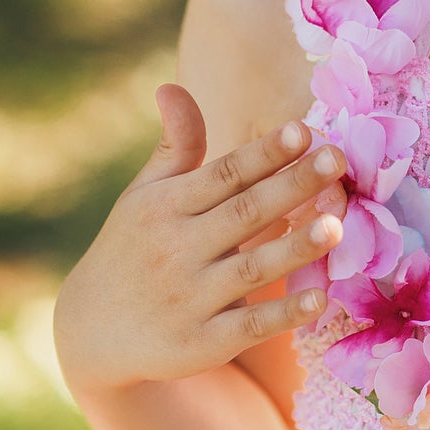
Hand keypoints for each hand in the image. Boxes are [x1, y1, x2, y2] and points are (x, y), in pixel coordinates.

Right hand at [54, 83, 346, 396]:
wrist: (91, 333)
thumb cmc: (133, 249)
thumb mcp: (144, 197)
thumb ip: (174, 147)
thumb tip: (172, 87)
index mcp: (165, 206)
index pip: (223, 173)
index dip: (263, 152)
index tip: (303, 129)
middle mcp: (175, 248)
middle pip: (244, 212)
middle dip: (292, 185)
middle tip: (338, 159)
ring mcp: (188, 297)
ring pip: (251, 268)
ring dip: (294, 247)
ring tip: (337, 225)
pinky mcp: (200, 342)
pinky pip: (248, 325)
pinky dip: (283, 314)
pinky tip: (320, 298)